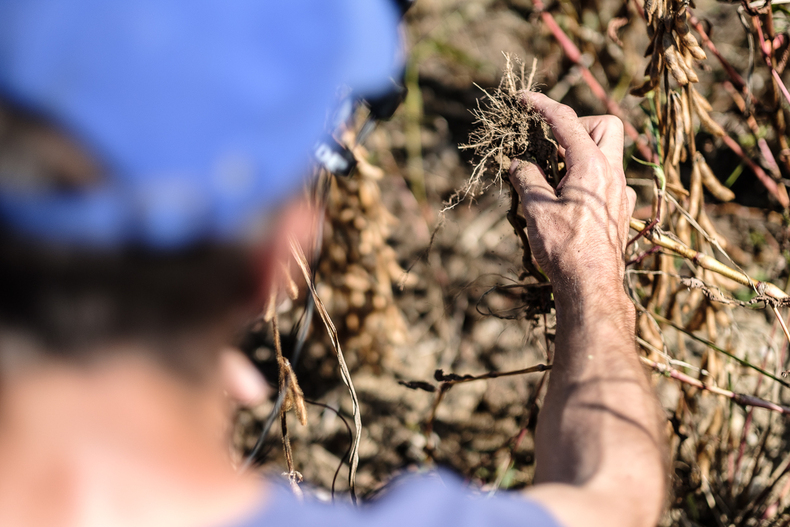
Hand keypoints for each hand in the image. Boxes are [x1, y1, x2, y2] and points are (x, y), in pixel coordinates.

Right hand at [508, 93, 635, 297]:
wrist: (591, 286)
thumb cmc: (564, 248)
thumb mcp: (536, 209)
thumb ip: (526, 178)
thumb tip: (517, 164)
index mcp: (592, 166)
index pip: (566, 121)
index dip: (543, 105)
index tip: (524, 98)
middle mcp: (613, 174)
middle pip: (605, 126)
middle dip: (578, 125)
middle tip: (551, 145)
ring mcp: (622, 193)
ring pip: (609, 154)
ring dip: (581, 154)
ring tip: (553, 176)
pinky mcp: (622, 211)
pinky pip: (609, 181)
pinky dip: (589, 179)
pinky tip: (571, 200)